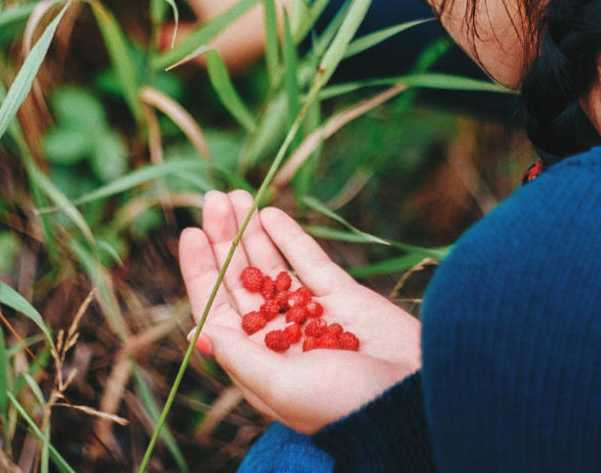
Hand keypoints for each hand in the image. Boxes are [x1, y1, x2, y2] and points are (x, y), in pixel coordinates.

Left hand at [179, 190, 421, 433]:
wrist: (409, 398)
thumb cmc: (342, 404)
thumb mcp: (282, 387)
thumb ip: (240, 357)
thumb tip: (198, 331)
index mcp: (257, 359)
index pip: (218, 307)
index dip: (202, 269)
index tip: (191, 233)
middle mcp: (278, 332)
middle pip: (241, 277)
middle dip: (225, 238)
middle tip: (212, 197)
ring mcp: (310, 311)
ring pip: (272, 264)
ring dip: (252, 230)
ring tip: (235, 194)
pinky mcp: (342, 295)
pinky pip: (309, 260)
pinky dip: (290, 236)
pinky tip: (270, 212)